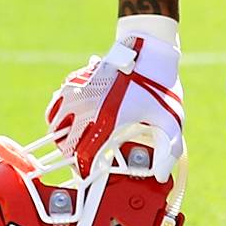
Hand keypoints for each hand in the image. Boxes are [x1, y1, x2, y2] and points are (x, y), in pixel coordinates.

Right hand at [44, 15, 184, 177]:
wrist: (148, 49)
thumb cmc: (160, 85)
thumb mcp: (170, 119)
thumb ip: (168, 149)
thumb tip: (160, 176)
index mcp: (107, 121)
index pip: (83, 156)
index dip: (84, 169)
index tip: (89, 175)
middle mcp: (85, 108)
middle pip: (64, 143)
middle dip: (72, 155)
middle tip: (83, 159)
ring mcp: (76, 93)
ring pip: (54, 125)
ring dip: (63, 136)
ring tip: (77, 141)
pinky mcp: (72, 82)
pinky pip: (55, 106)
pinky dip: (58, 116)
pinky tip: (73, 119)